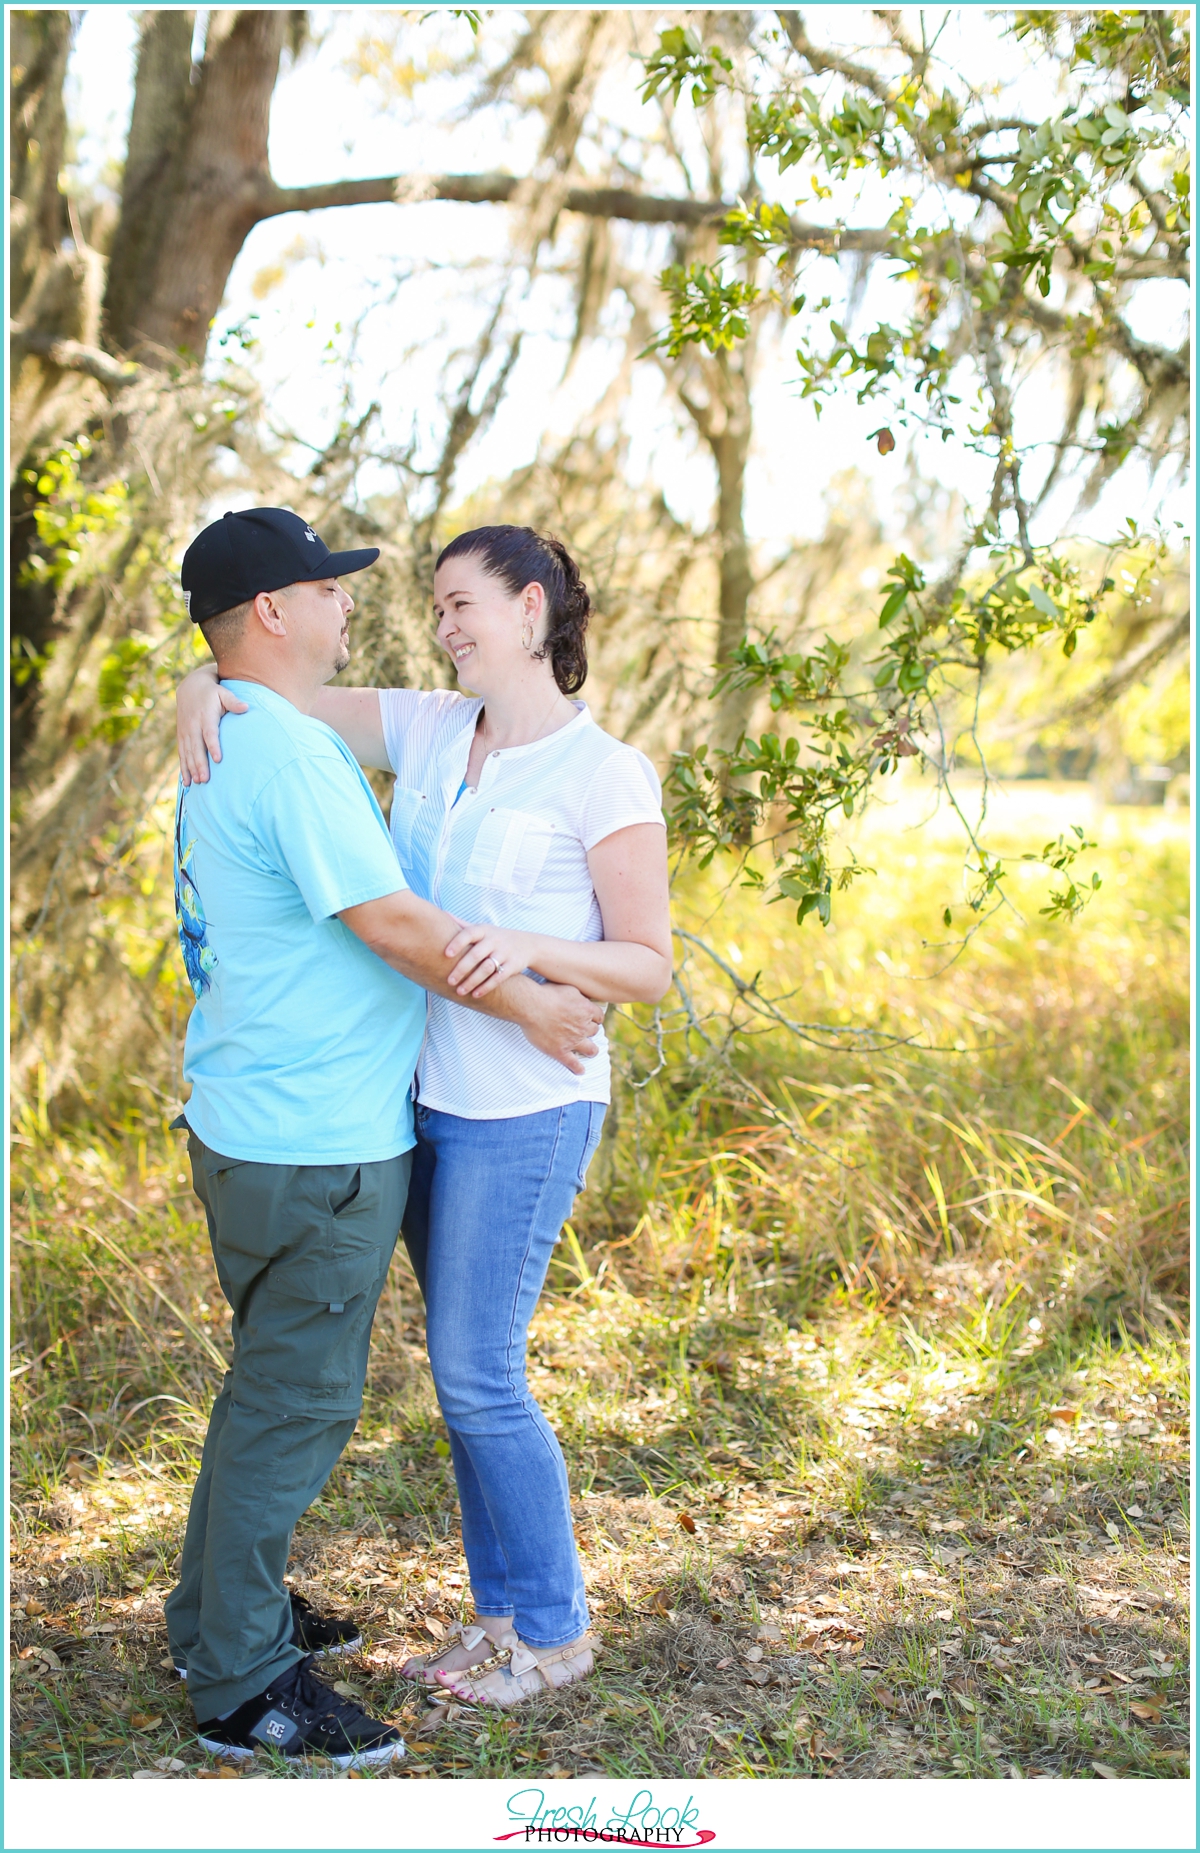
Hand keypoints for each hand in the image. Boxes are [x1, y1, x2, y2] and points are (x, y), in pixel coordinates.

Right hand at [177, 665, 247, 785]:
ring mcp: (186, 732)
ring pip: (188, 753)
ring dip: (192, 768)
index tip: (218, 759)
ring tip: (197, 782)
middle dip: (200, 764)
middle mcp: (193, 725)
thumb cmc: (212, 693)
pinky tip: (187, 782)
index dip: (213, 746)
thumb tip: (246, 707)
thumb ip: (234, 701)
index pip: (209, 733)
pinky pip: (182, 754)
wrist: (190, 687)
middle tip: (205, 779)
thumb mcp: (223, 693)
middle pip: (196, 747)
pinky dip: (184, 768)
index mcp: (205, 716)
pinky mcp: (182, 736)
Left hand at [444, 923, 540, 996]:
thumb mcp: (482, 929)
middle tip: (449, 981)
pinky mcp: (512, 966)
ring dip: (472, 981)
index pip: (469, 933)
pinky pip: (498, 978)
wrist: (526, 944)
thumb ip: (462, 924)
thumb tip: (441, 914)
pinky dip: (486, 987)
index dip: (457, 943)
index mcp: (484, 930)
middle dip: (462, 969)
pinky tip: (475, 995)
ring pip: (486, 968)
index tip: (446, 954)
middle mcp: (494, 940)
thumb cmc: (495, 937)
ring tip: (459, 991)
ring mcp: (505, 953)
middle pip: (476, 954)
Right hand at [514, 982, 605, 1074]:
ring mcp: (572, 1041)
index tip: (592, 1019)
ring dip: (592, 1050)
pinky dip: (578, 1068)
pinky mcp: (560, 1051)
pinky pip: (573, 1063)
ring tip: (591, 1051)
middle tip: (585, 1032)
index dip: (595, 1018)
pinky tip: (580, 1071)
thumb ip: (580, 996)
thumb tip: (585, 999)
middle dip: (590, 1031)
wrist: (530, 1006)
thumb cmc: (547, 994)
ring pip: (590, 1049)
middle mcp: (582, 1027)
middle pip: (594, 1031)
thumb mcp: (569, 988)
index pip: (599, 1017)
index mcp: (586, 1010)